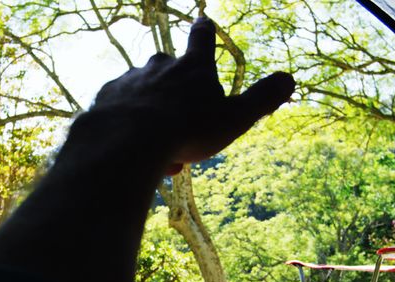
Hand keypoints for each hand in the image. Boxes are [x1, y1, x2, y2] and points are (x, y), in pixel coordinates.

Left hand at [89, 16, 293, 173]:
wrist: (127, 142)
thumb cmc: (188, 130)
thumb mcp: (235, 119)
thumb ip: (262, 99)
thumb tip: (289, 79)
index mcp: (193, 67)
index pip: (201, 38)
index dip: (204, 30)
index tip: (202, 21)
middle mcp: (159, 66)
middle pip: (169, 67)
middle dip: (175, 89)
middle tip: (182, 123)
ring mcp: (129, 79)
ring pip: (143, 93)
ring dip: (152, 114)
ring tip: (160, 148)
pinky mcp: (105, 97)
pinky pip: (120, 109)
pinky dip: (127, 124)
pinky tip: (132, 149)